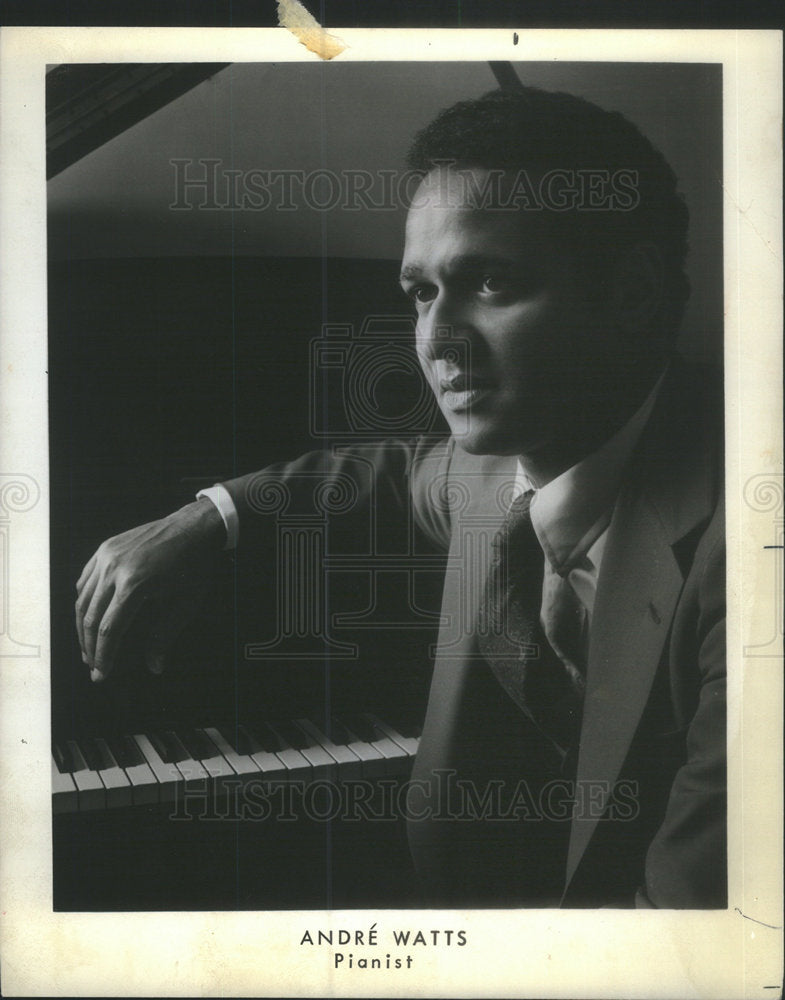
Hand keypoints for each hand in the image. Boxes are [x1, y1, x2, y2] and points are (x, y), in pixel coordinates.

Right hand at [75, 499, 225, 681]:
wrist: (194, 527)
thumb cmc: (195, 565)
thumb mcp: (186, 603)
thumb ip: (166, 635)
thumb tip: (155, 667)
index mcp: (135, 583)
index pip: (109, 629)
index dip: (104, 656)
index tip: (102, 674)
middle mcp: (115, 568)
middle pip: (90, 617)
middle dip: (90, 647)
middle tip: (93, 667)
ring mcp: (107, 555)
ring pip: (82, 600)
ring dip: (82, 628)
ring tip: (89, 648)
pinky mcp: (105, 548)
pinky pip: (85, 580)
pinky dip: (84, 602)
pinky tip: (89, 617)